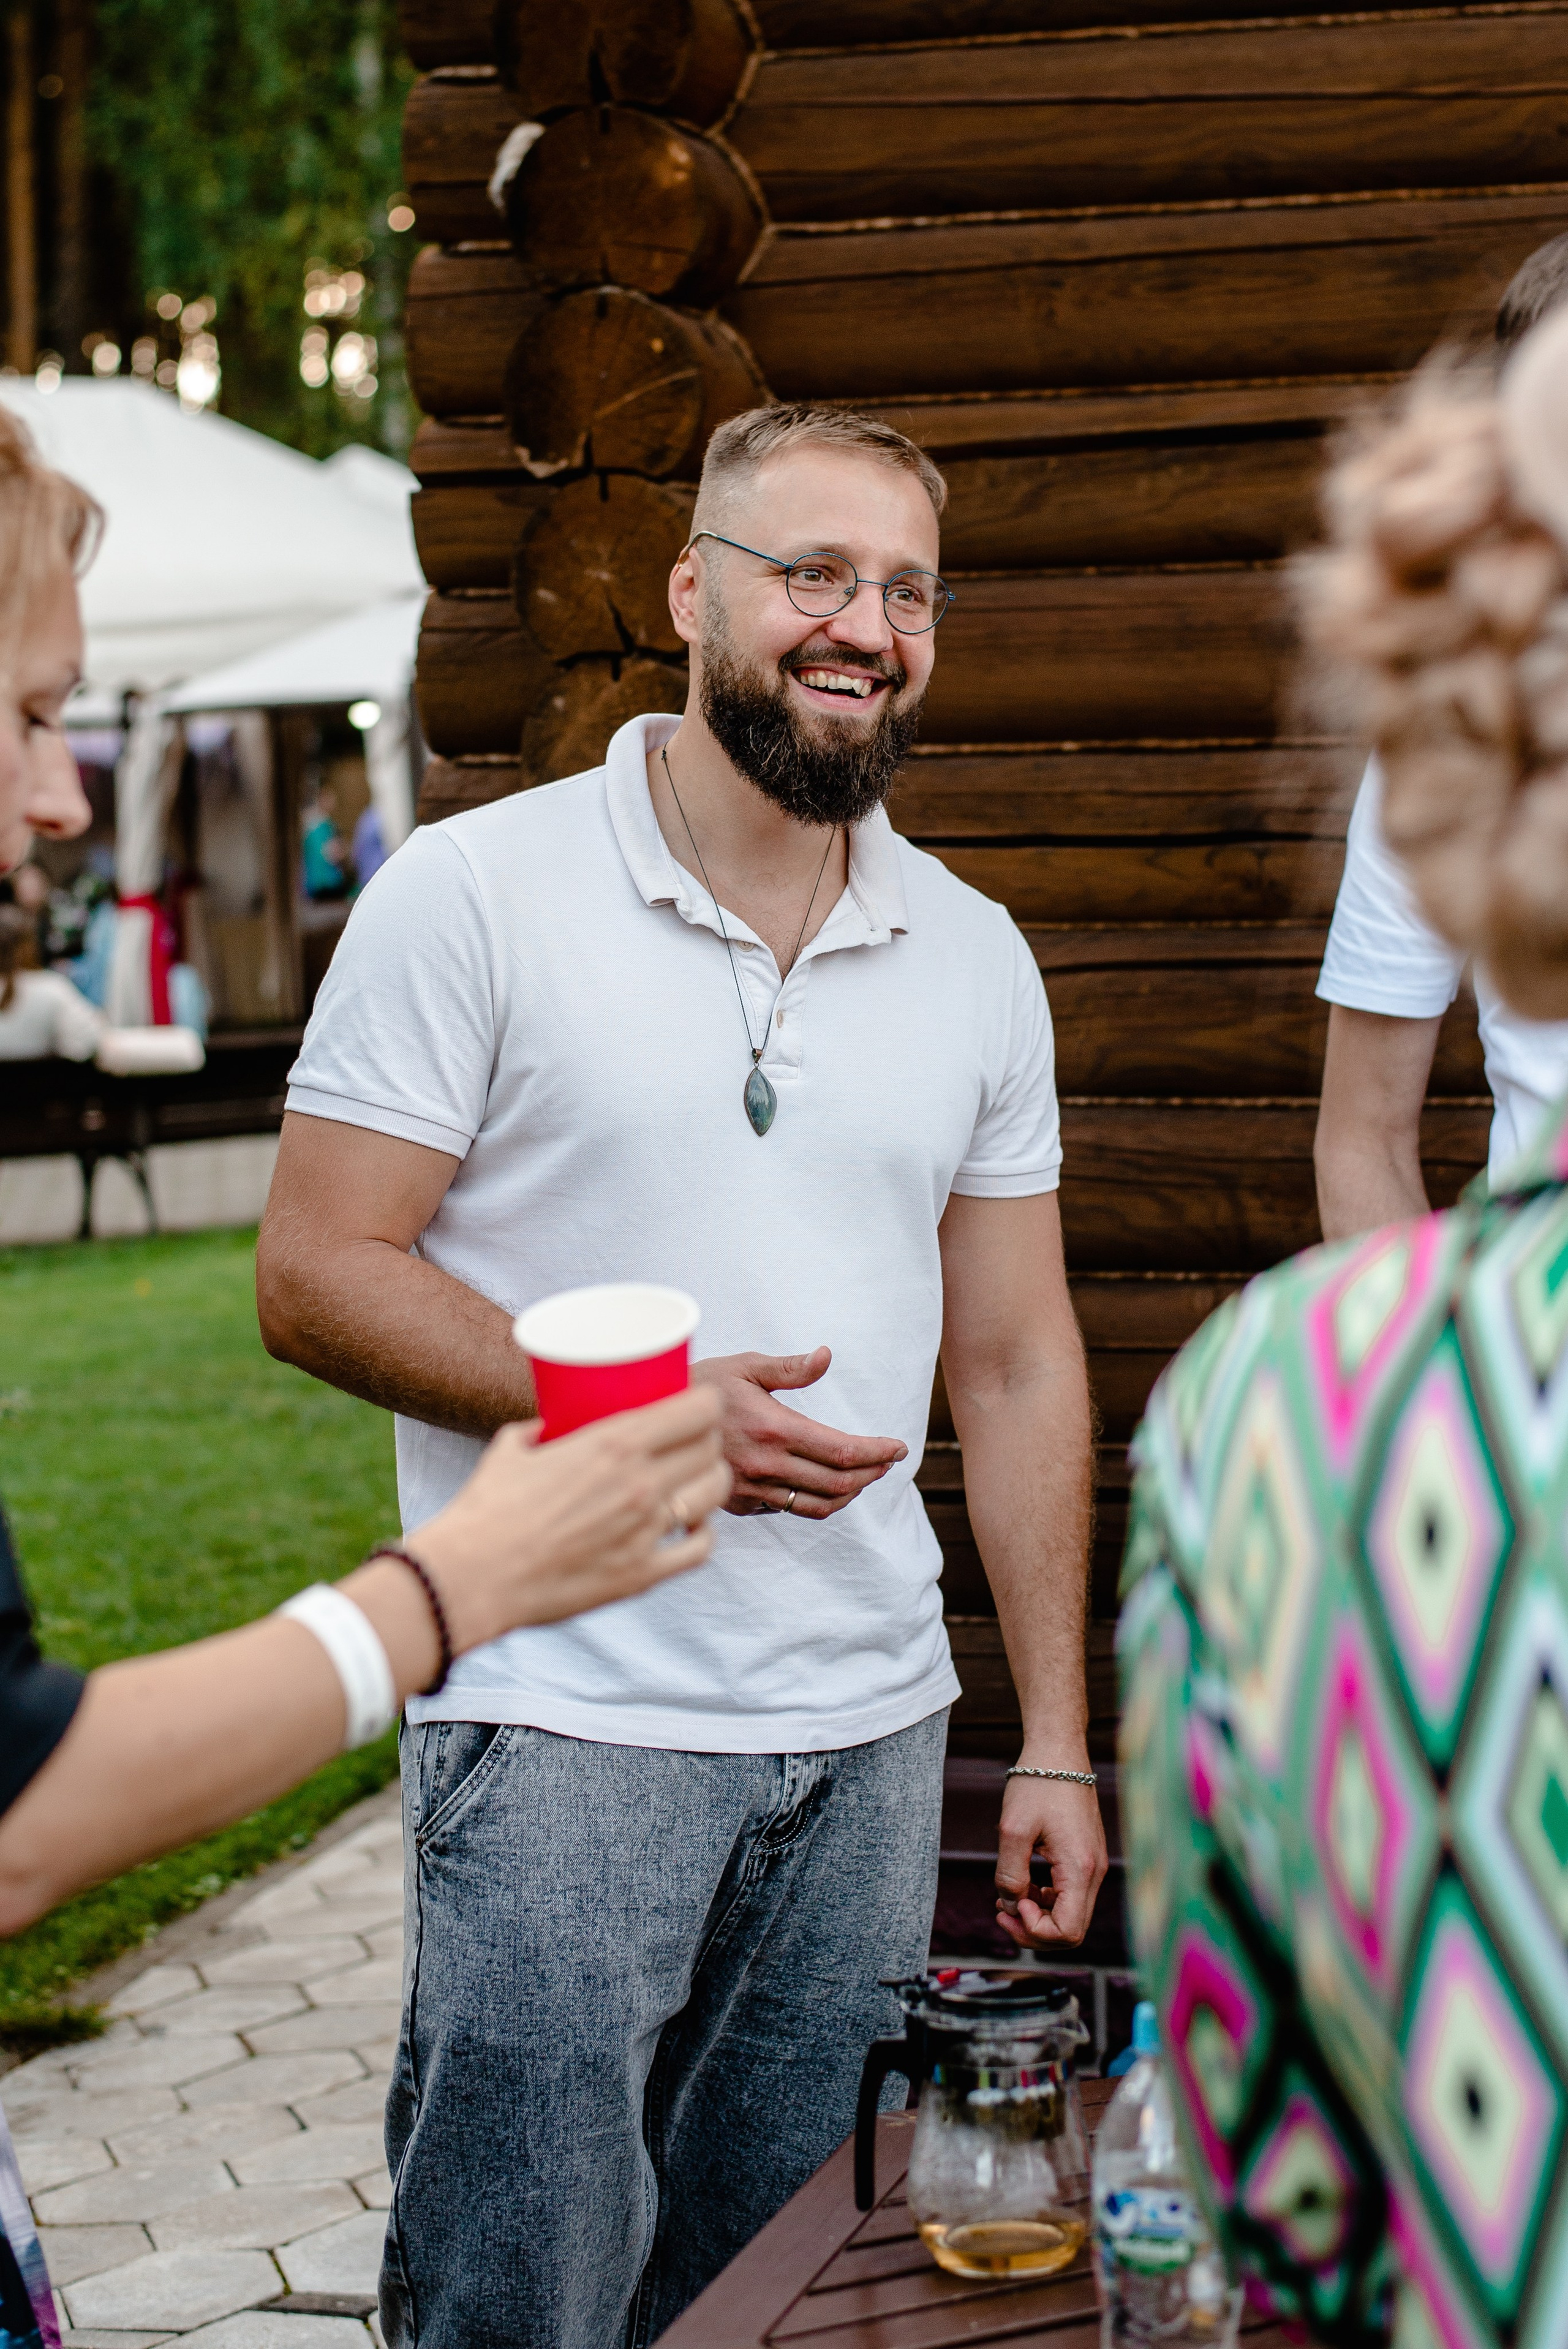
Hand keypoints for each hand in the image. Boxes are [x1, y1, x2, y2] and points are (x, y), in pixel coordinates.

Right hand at [408, 1387, 729, 1646]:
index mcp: (613, 1444)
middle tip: (694, 1439)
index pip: (697, 1411)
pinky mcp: (641, 1575)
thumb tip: (551, 1425)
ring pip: (713, 1493)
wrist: (471, 1578)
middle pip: (710, 1448)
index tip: (701, 1402)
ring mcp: (645, 1532)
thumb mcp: (512, 1447)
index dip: (708, 1402)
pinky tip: (687, 1526)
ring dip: (710, 1481)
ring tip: (694, 1479)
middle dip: (709, 1438)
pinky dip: (700, 1533)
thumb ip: (541, 1429)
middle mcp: (640, 1484)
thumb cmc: (485, 1510)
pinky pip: (698, 1549)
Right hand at [690, 1346, 906, 1518]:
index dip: (877, 1452)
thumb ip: (790, 1368)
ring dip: (847, 1495)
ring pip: (816, 1505)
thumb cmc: (700, 1384)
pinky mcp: (738, 1503)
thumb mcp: (744, 1366)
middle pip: (837, 1484)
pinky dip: (813, 1501)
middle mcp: (765, 1465)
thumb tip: (827, 1357)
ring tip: (863, 1478)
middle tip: (887, 1462)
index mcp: (773, 1429)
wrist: (649, 1420)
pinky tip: (819, 1485)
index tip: (899, 1448)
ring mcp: (751, 1489)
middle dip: (871, 1473)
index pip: (842, 1451)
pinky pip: (786, 1510)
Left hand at [993, 1769, 1108, 1949]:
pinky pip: (1071, 1896)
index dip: (1035, 1930)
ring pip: (1072, 1915)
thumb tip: (1011, 1904)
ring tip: (1007, 1899)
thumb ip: (1009, 1874)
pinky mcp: (1087, 1858)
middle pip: (1072, 1931)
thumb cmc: (1037, 1784)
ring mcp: (1094, 1866)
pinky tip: (1024, 1887)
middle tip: (1002, 1913)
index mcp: (1080, 1869)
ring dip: (1040, 1917)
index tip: (1010, 1904)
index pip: (1068, 1932)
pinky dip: (1047, 1901)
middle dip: (1035, 1931)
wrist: (1059, 1752)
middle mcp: (1095, 1872)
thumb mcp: (1013, 1830)